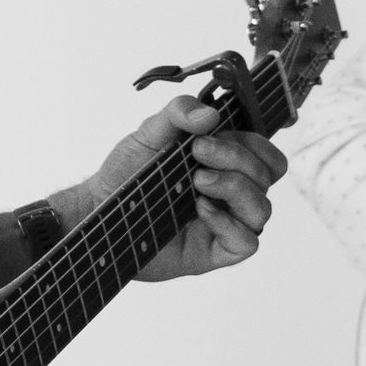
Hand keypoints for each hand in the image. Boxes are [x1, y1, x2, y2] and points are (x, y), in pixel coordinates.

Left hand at [85, 94, 286, 281]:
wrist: (98, 209)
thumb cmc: (127, 173)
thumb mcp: (150, 132)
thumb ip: (179, 113)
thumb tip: (211, 114)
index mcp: (226, 165)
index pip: (265, 155)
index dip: (250, 144)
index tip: (209, 135)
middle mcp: (231, 194)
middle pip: (267, 177)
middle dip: (237, 160)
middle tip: (197, 152)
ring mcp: (225, 223)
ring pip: (262, 209)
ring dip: (235, 189)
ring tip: (197, 182)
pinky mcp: (213, 252)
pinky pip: (247, 242)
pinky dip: (228, 223)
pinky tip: (200, 210)